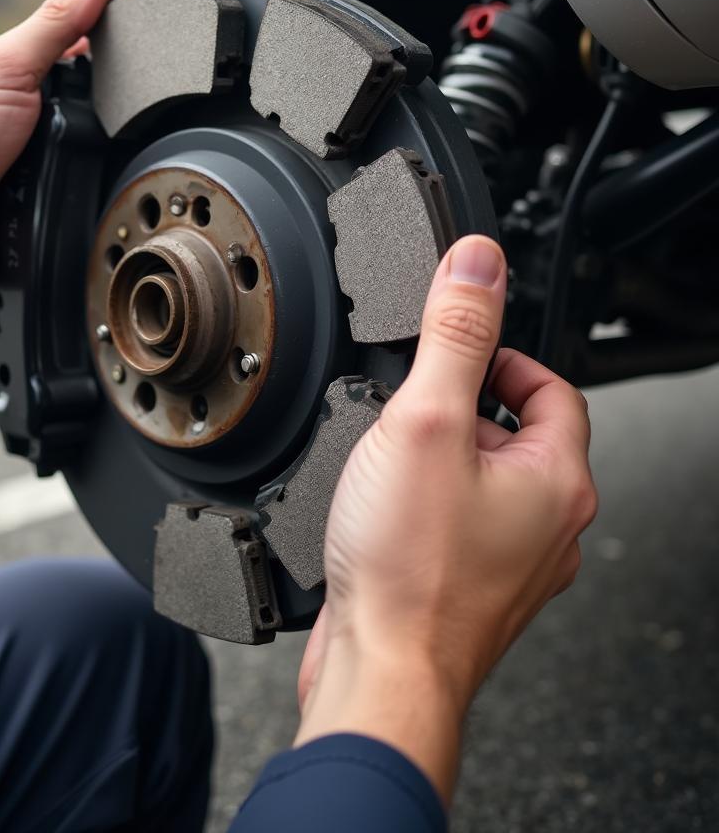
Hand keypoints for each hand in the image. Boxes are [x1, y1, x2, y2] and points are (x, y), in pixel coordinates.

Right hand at [296, 235, 596, 802]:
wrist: (381, 673)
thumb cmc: (409, 570)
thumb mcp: (427, 423)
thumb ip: (455, 336)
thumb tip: (479, 263)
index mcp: (556, 480)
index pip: (552, 388)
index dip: (504, 357)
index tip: (460, 350)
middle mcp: (546, 525)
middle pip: (516, 435)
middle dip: (462, 407)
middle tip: (411, 403)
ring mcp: (509, 562)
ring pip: (482, 481)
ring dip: (440, 456)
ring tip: (388, 456)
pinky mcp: (467, 586)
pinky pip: (456, 523)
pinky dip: (425, 503)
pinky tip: (381, 509)